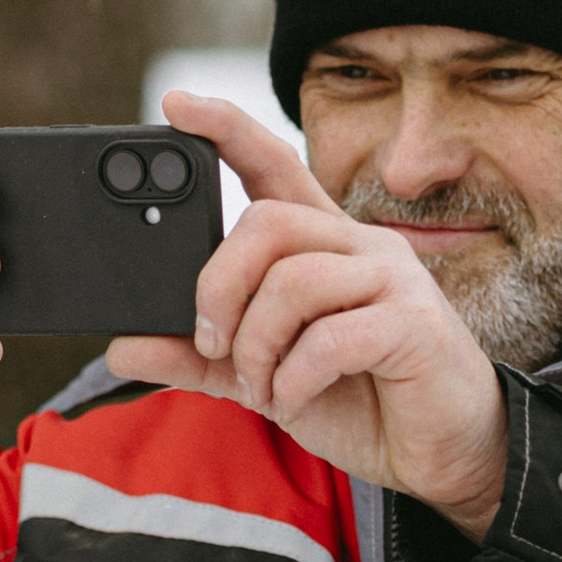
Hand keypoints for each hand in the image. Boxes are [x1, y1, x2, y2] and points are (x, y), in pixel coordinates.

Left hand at [106, 93, 509, 537]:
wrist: (438, 456)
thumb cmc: (359, 401)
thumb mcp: (261, 378)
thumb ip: (198, 359)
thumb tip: (122, 345)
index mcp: (324, 246)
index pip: (274, 167)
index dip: (227, 131)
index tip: (176, 105)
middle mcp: (360, 246)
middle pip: (266, 224)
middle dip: (218, 285)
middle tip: (211, 341)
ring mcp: (393, 280)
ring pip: (293, 280)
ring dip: (256, 344)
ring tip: (261, 384)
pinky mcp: (414, 324)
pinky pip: (330, 336)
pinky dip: (294, 376)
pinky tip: (293, 397)